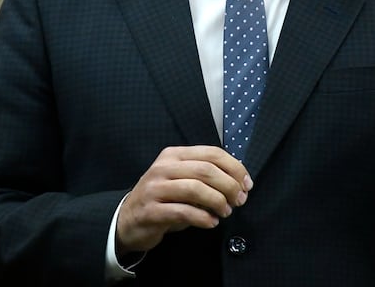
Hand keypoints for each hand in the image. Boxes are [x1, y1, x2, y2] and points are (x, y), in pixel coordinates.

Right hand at [115, 145, 253, 254]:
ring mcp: (155, 188)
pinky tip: (211, 222)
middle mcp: (163, 167)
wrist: (127, 219)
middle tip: (239, 200)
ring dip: (217, 202)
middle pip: (206, 170)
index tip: (246, 184)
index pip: (211, 153)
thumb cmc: (163, 199)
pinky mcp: (151, 210)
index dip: (234, 168)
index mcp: (174, 155)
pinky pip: (183, 212)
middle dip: (229, 186)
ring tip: (225, 212)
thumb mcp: (182, 180)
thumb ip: (205, 177)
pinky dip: (203, 218)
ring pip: (195, 189)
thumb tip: (239, 181)